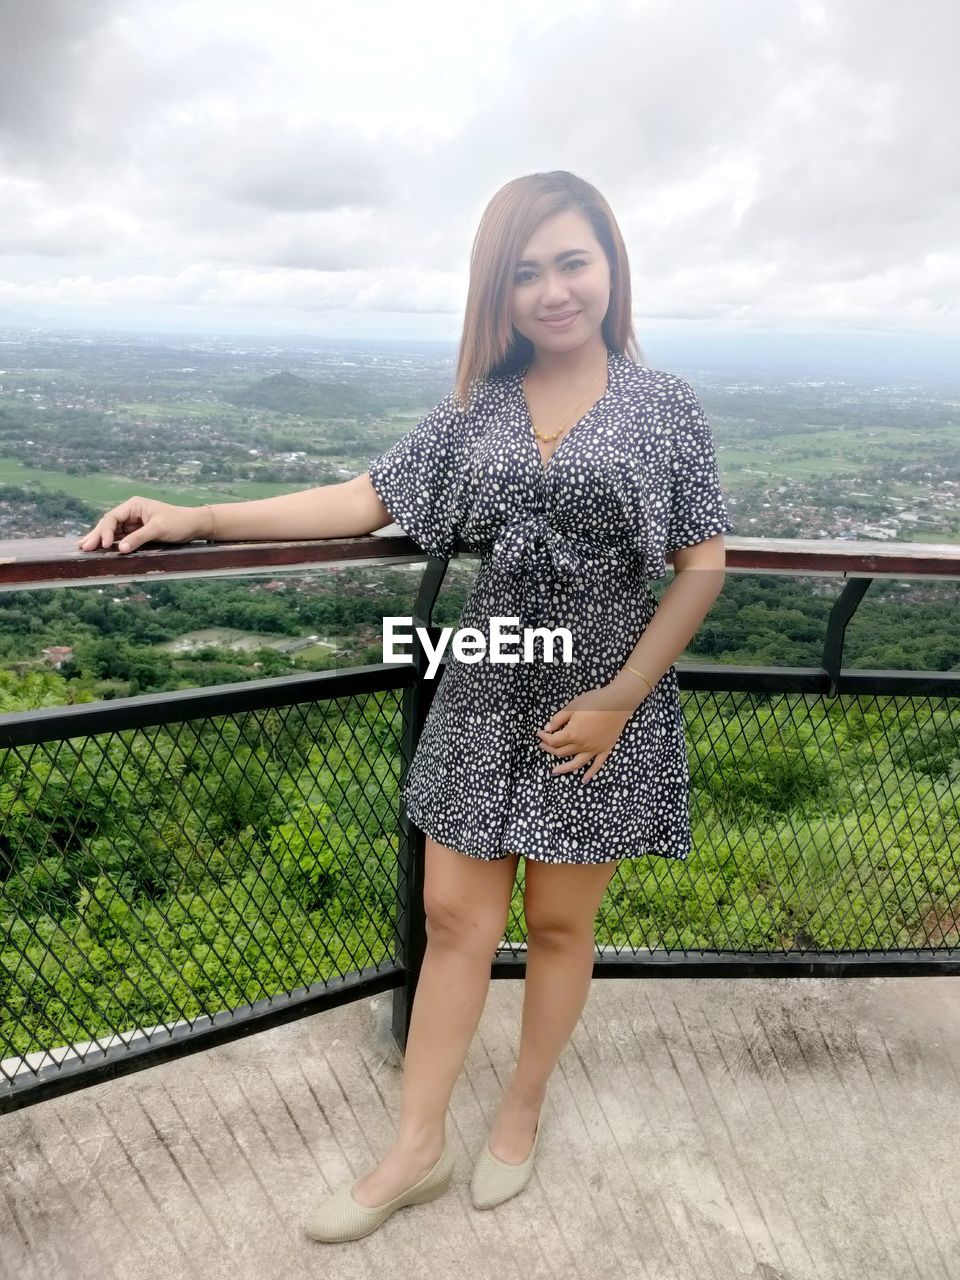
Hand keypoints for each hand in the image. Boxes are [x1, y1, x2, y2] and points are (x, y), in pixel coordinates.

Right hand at [77, 496, 210, 552]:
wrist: (193, 525)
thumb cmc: (178, 523)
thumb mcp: (158, 529)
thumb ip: (138, 538)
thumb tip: (120, 549)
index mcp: (134, 505)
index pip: (113, 517)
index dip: (105, 531)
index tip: (102, 544)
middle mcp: (130, 512)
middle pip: (108, 524)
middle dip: (96, 535)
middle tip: (82, 547)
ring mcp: (132, 522)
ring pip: (112, 532)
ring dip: (99, 539)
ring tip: (82, 548)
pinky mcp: (137, 532)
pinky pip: (120, 537)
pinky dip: (110, 543)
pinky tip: (98, 548)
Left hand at [536, 684, 635, 784]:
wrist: (619, 703)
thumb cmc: (594, 702)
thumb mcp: (572, 706)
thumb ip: (558, 719)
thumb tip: (548, 729)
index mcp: (572, 734)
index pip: (553, 740)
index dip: (544, 737)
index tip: (540, 732)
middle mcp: (582, 745)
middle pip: (562, 752)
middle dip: (550, 749)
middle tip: (543, 745)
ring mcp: (594, 749)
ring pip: (576, 763)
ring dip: (564, 769)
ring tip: (554, 772)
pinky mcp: (605, 749)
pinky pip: (597, 765)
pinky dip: (590, 774)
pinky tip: (584, 780)